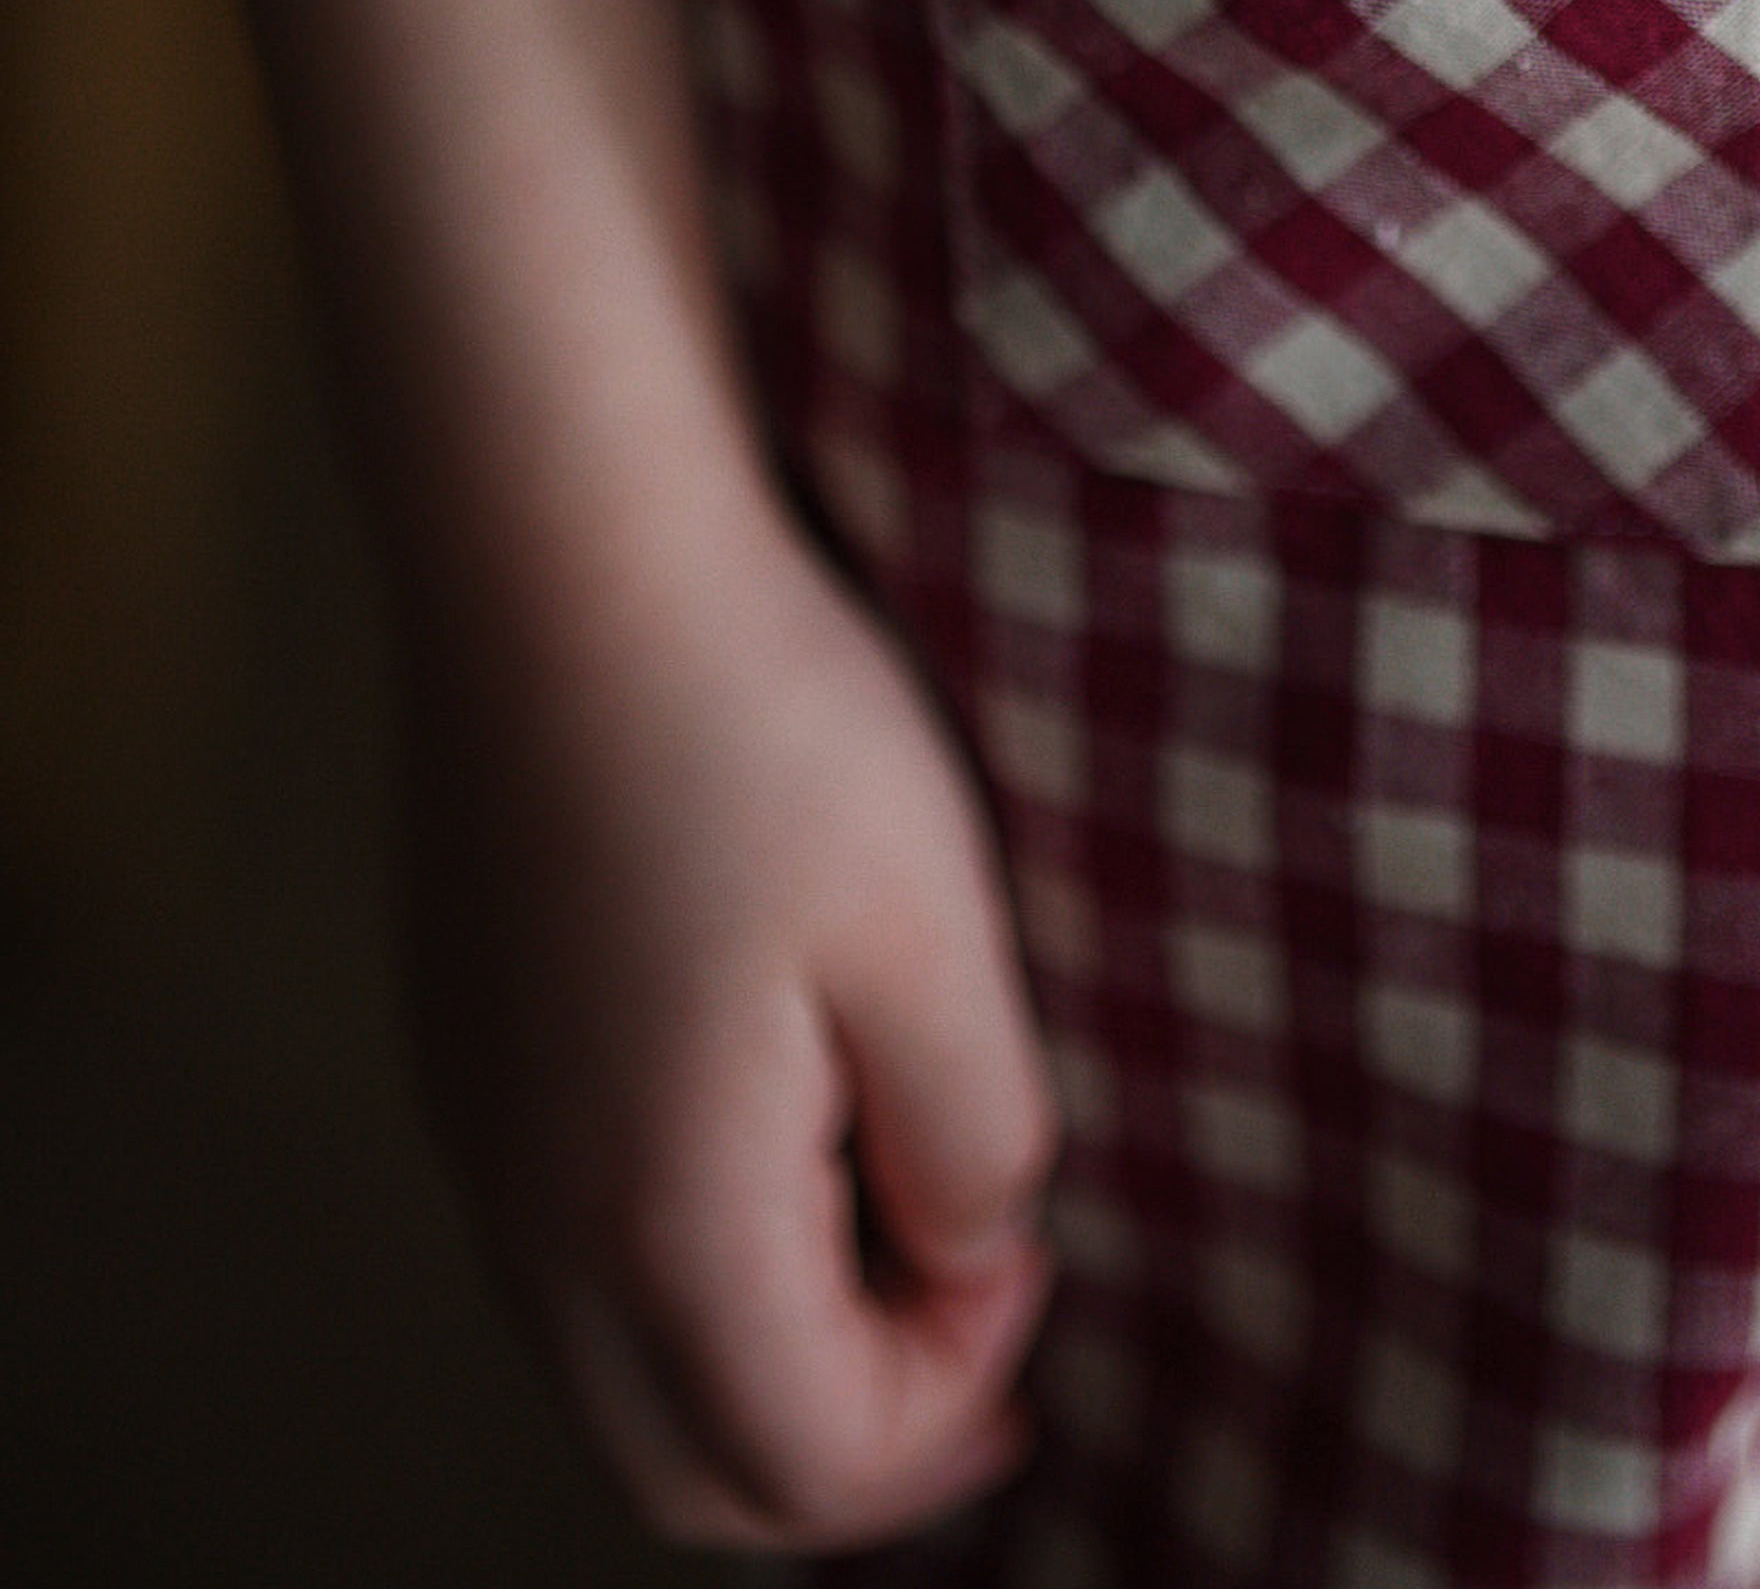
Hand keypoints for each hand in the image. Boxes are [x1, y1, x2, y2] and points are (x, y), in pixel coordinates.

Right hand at [401, 497, 1058, 1551]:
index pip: (808, 1462)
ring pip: (613, 1367)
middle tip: (987, 1355)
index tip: (1036, 1251)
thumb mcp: (940, 936)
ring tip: (903, 1242)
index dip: (951, 1404)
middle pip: (684, 1471)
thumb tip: (966, 1245)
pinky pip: (569, 1248)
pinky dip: (690, 1265)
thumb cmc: (771, 724)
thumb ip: (971, 1139)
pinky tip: (790, 1134)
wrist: (567, 545)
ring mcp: (478, 1132)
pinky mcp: (466, 1044)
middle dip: (854, 1447)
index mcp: (658, 1212)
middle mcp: (532, 1211)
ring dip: (768, 1355)